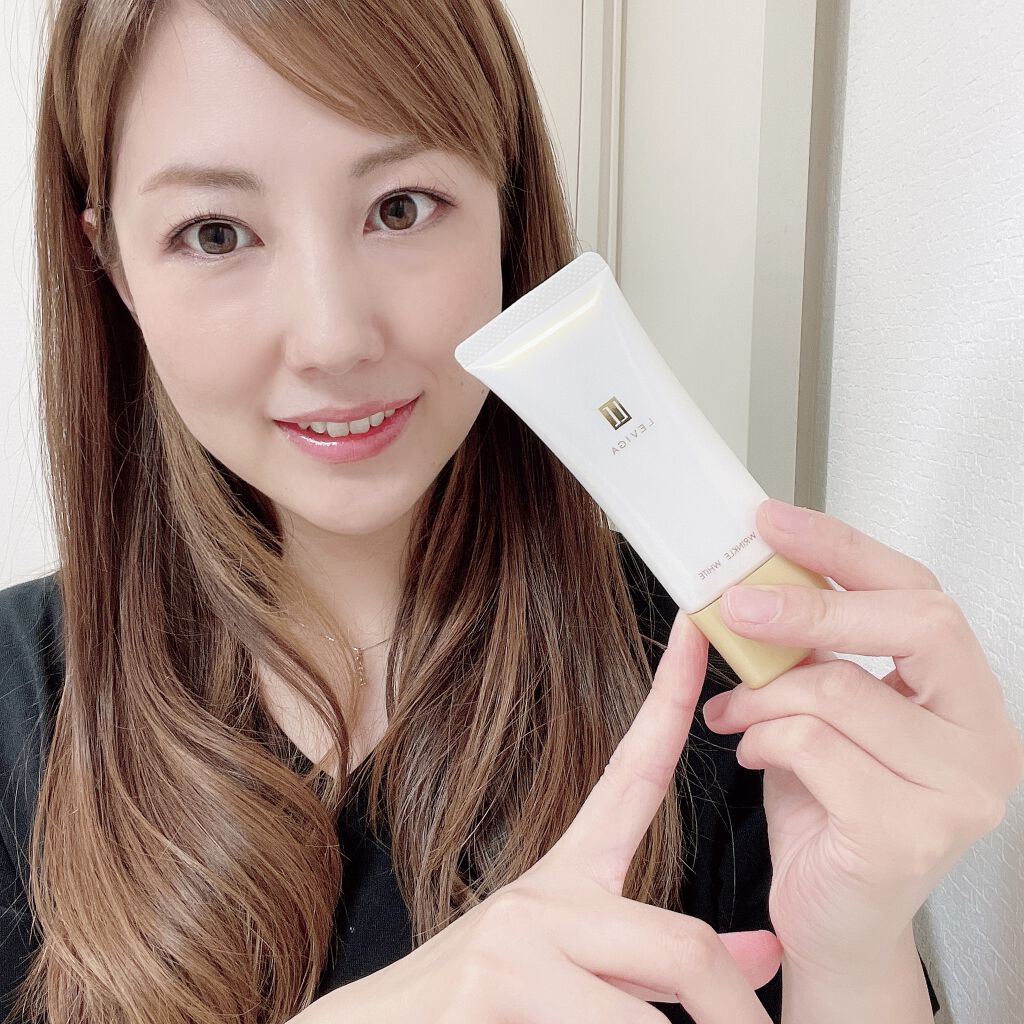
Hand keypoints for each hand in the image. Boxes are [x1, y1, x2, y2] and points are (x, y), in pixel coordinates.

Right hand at [302, 611, 781, 1022]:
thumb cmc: (489, 1009)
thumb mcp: (584, 979)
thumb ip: (665, 964)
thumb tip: (767, 952)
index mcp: (568, 877)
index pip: (634, 773)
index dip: (672, 698)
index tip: (700, 625)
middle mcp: (542, 895)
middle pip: (684, 945)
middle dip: (732, 1013)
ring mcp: (512, 941)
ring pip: (649, 1019)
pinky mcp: (490, 993)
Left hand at [703, 497, 1023, 978]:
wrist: (833, 922)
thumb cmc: (830, 812)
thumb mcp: (826, 714)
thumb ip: (816, 654)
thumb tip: (759, 581)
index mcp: (968, 697)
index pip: (921, 592)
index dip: (844, 549)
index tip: (774, 522)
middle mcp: (985, 740)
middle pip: (911, 624)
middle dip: (809, 608)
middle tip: (738, 607)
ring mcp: (959, 791)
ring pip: (841, 690)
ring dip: (764, 694)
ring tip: (737, 713)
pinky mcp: (909, 833)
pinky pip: (814, 747)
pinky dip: (764, 740)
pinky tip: (754, 753)